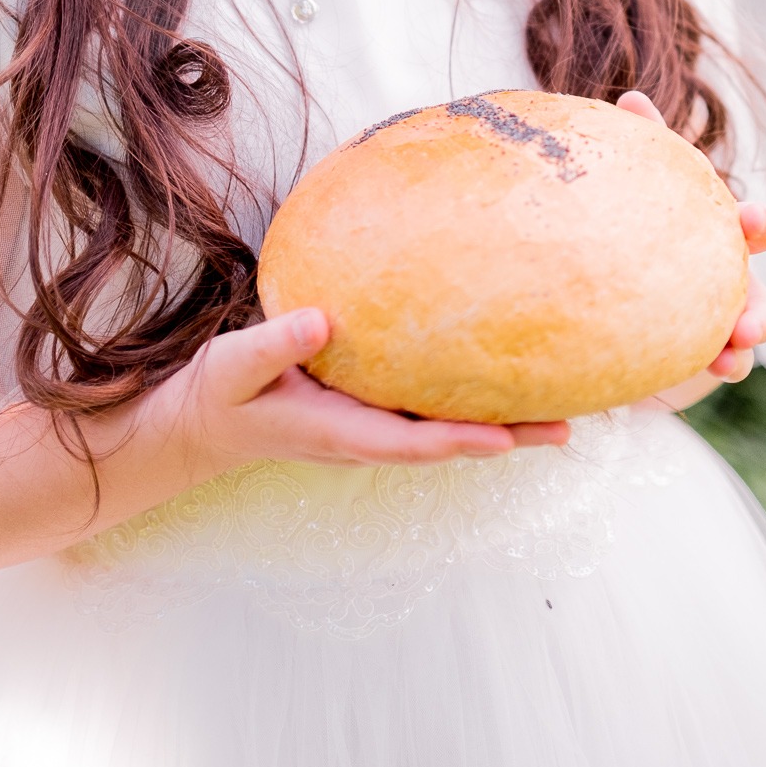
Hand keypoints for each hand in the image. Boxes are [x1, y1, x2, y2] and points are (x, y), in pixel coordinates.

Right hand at [163, 309, 570, 479]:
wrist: (200, 424)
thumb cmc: (220, 392)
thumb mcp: (236, 365)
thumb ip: (276, 343)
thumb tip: (323, 321)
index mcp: (337, 433)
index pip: (410, 442)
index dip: (459, 440)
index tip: (507, 438)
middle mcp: (363, 439)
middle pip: (445, 445)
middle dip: (504, 438)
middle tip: (566, 428)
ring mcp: (367, 430)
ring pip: (441, 432)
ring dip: (497, 426)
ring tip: (554, 410)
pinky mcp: (365, 412)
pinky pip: (424, 413)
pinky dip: (464, 406)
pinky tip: (491, 384)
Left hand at [616, 90, 765, 385]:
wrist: (620, 272)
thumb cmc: (646, 214)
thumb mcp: (645, 179)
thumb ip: (646, 142)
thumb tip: (633, 98)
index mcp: (720, 232)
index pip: (752, 228)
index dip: (759, 225)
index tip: (755, 224)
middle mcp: (728, 276)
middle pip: (756, 295)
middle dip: (758, 310)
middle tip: (749, 323)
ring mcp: (717, 316)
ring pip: (740, 337)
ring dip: (739, 351)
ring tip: (729, 360)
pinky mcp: (693, 349)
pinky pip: (710, 364)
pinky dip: (717, 366)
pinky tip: (710, 371)